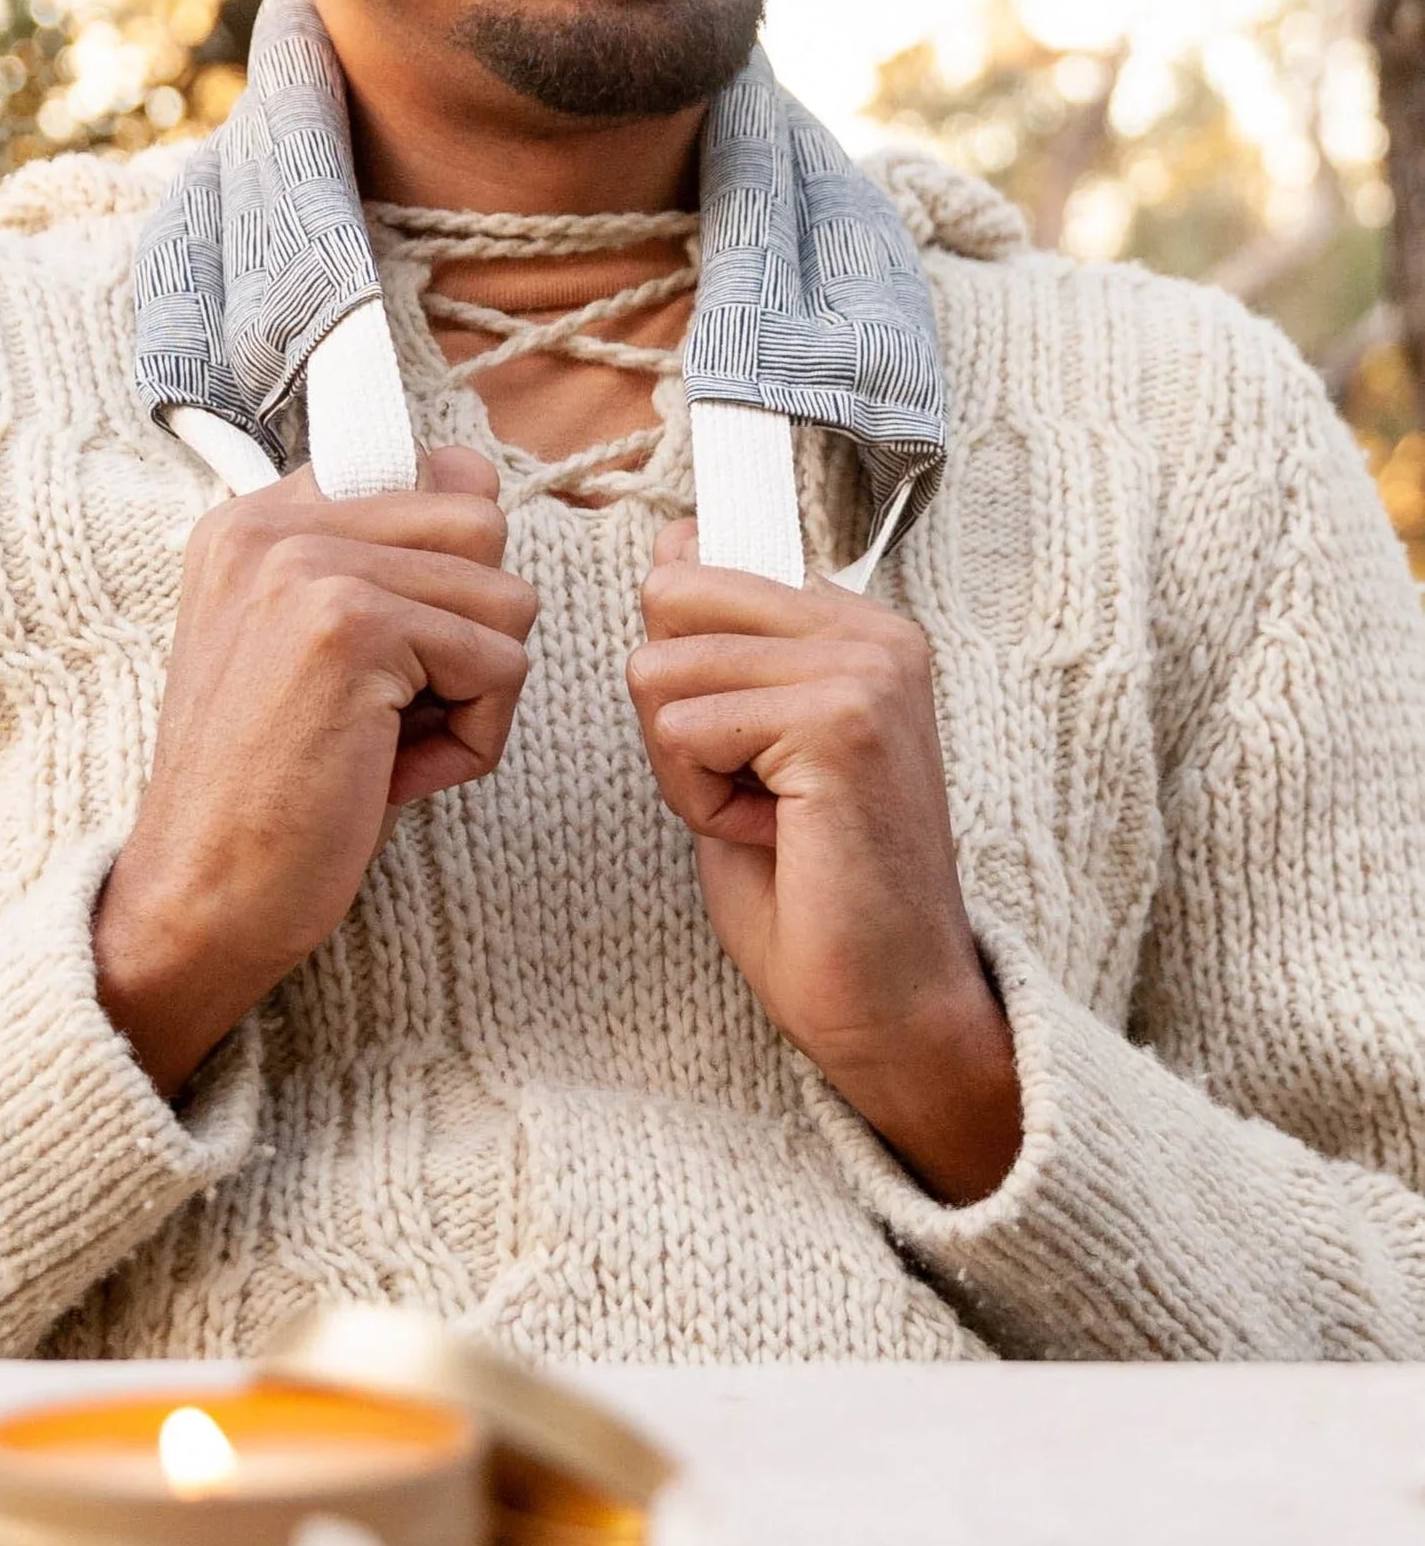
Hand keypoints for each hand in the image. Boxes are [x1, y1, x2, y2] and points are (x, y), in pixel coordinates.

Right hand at [95, 446, 536, 1095]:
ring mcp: (307, 567)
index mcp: (257, 522)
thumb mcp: (315, 655)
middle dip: (471, 634)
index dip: (451, 573)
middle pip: (484, 529)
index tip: (395, 655)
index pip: (436, 472)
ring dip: (475, 695)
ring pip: (506, 599)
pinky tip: (390, 776)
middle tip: (392, 712)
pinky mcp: (349, 626)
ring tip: (386, 746)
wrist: (201, 897)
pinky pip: (502, 665)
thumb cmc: (275, 793)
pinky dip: (472, 741)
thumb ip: (384, 569)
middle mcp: (273, 524)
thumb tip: (488, 493)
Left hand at [627, 520, 1020, 1203]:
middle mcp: (872, 633)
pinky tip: (772, 836)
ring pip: (661, 670)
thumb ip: (715, 647)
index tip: (733, 737)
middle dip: (671, 712)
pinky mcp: (840, 722)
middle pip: (668, 606)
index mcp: (855, 626)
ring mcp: (864, 671)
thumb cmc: (811, 887)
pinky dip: (698, 800)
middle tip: (747, 786)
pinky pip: (682, 728)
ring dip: (683, 766)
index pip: (701, 563)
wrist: (886, 1000)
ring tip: (766, 816)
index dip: (681, 659)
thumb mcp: (745, 741)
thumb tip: (670, 545)